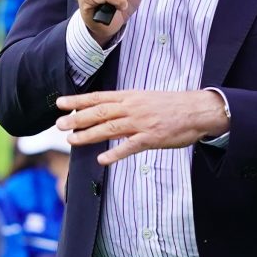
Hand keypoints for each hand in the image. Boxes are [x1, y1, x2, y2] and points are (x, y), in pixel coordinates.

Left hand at [56, 88, 227, 164]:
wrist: (198, 110)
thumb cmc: (173, 106)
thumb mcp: (146, 99)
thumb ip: (127, 105)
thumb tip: (108, 111)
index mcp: (131, 96)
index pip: (99, 97)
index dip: (78, 101)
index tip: (60, 103)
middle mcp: (132, 107)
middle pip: (99, 112)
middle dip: (77, 118)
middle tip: (59, 124)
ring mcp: (141, 123)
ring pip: (110, 128)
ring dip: (89, 134)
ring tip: (72, 140)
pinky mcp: (152, 138)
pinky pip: (130, 147)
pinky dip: (115, 154)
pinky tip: (102, 160)